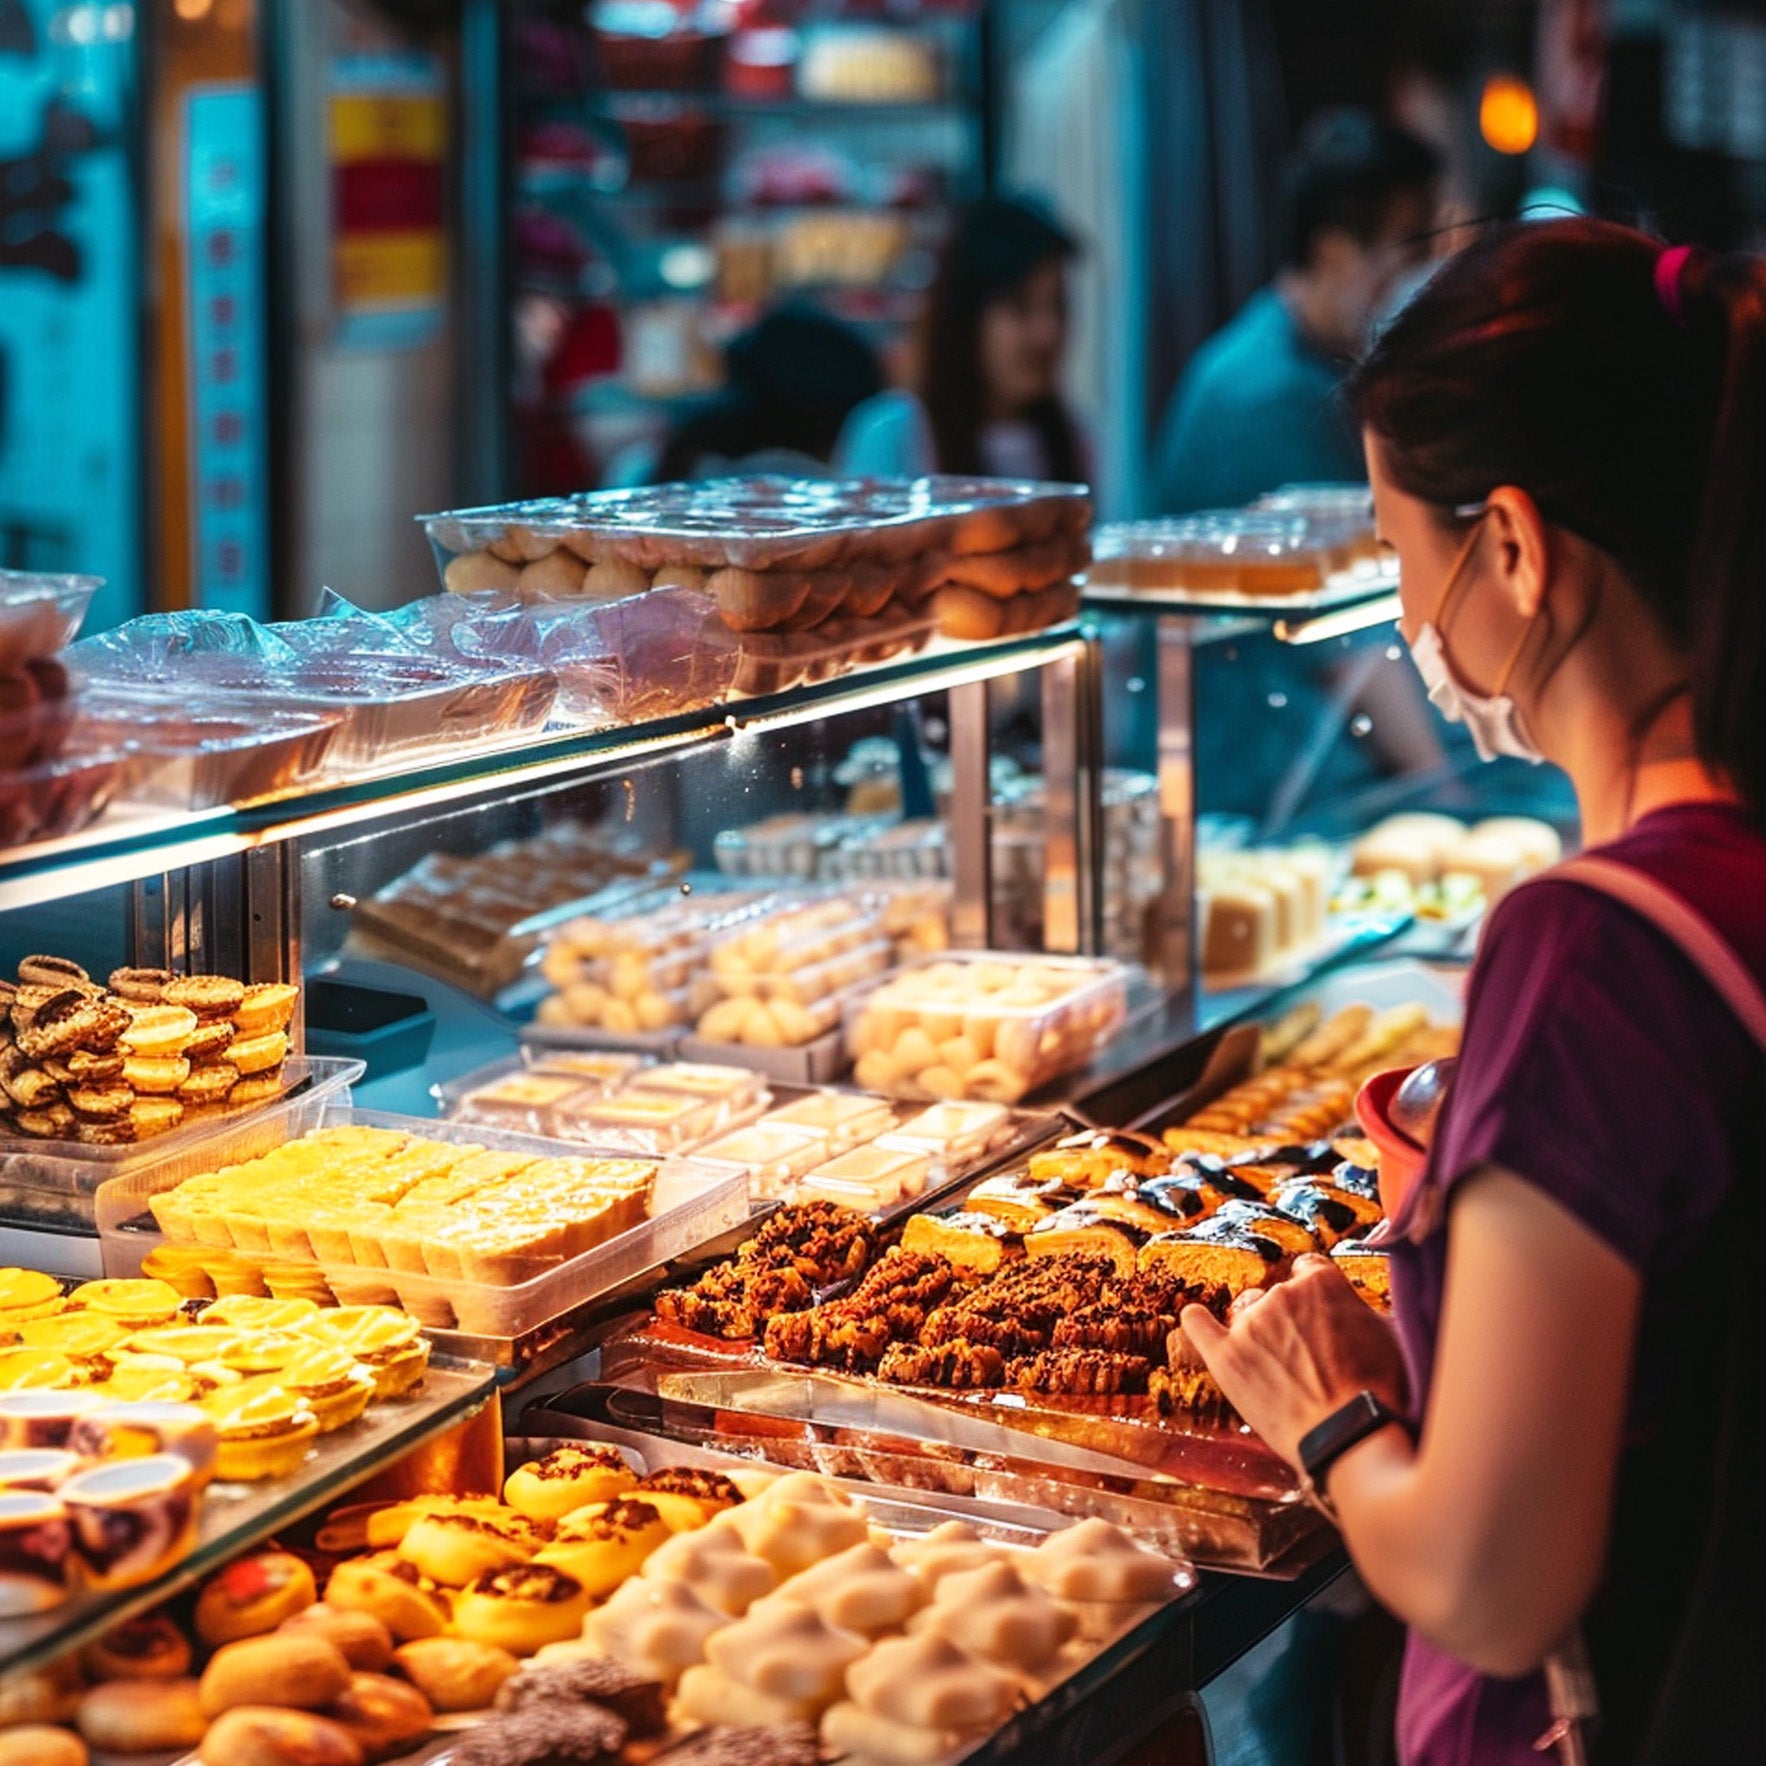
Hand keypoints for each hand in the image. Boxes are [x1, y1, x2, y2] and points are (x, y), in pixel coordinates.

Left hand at [1182, 1256, 1409, 1469]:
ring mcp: (1251, 1324)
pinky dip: (1196, 1321)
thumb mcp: (1389, 1334)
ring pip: (1247, 1313)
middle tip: (1310, 1357)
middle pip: (1278, 1294)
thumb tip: (1360, 1304)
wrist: (1351, 1437)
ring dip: (1258, 1331)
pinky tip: (1194, 1317)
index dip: (1314, 1294)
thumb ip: (1362, 1308)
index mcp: (1321, 1282)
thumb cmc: (1379, 1390)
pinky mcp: (1227, 1356)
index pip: (1308, 1269)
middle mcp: (1282, 1293)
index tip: (1319, 1314)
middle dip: (1291, 1319)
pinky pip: (1200, 1326)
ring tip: (1279, 1368)